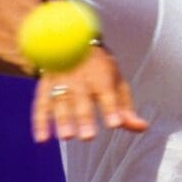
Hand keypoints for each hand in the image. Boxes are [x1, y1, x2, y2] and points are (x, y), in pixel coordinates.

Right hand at [31, 45, 147, 141]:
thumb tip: (142, 127)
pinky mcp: (44, 87)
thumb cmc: (99, 69)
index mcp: (102, 77)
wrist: (70, 43)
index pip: (108, 94)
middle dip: (85, 118)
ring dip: (62, 120)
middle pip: (82, 100)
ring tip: (67, 136)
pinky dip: (40, 122)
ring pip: (60, 102)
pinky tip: (42, 138)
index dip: (111, 109)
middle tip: (88, 136)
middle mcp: (81, 80)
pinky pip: (40, 105)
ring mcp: (61, 83)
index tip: (115, 124)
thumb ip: (126, 108)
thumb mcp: (116, 82)